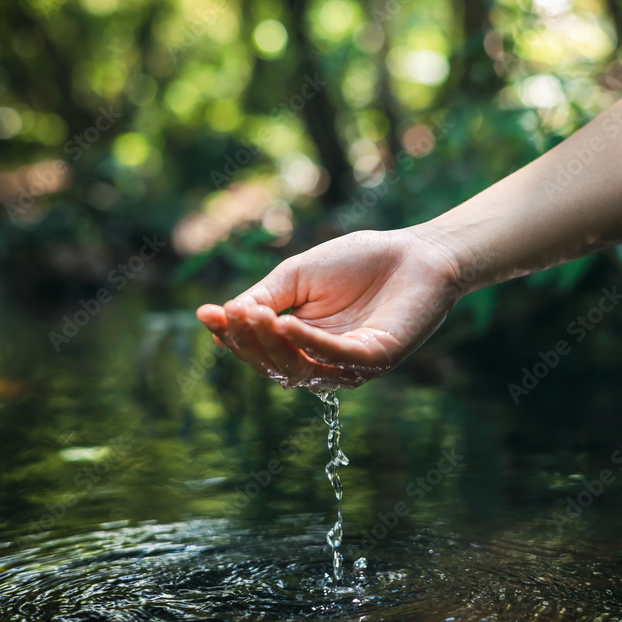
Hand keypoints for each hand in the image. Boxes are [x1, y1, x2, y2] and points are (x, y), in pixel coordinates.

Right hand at [195, 229, 463, 389]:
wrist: (417, 252)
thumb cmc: (359, 263)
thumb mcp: (298, 276)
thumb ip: (265, 297)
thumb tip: (224, 315)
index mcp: (302, 345)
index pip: (259, 351)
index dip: (231, 336)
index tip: (205, 314)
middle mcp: (324, 363)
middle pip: (274, 366)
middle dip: (247, 342)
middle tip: (231, 314)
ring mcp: (351, 366)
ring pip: (300, 369)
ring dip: (272, 345)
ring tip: (253, 316)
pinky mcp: (377, 359)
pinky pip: (337, 357)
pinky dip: (309, 344)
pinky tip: (285, 324)